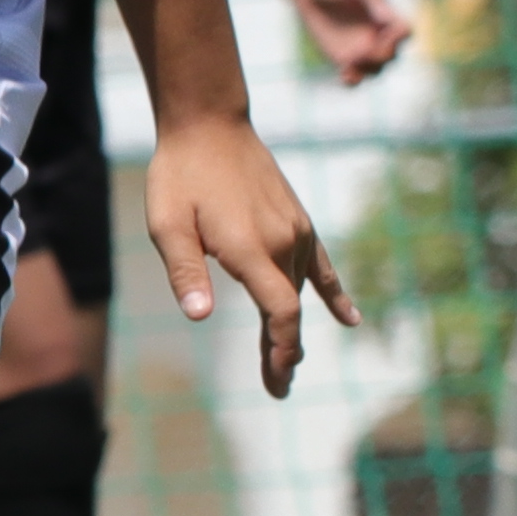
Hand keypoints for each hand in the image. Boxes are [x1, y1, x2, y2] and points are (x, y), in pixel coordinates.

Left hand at [146, 111, 355, 399]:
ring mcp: (296, 231)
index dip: (281, 347)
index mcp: (250, 248)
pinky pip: (323, 265)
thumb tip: (198, 316)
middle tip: (278, 390)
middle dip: (285, 351)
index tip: (278, 377)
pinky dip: (334, 294)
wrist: (209, 125)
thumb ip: (185, 272)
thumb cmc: (179, 176)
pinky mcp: (299, 221)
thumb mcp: (166, 225)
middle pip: (290, 309)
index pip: (279, 311)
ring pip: (301, 291)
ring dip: (294, 327)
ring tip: (284, 363)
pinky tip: (350, 320)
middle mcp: (283, 242)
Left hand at [293, 0, 414, 84]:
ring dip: (367, 70)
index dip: (399, 37)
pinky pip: (354, 74)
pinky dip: (353, 79)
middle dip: (380, 56)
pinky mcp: (342, 56)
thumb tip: (387, 19)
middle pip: (391, 55)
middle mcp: (377, 34)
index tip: (382, 32)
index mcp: (386, 16)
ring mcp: (361, 47)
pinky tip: (343, 75)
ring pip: (375, 69)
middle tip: (362, 50)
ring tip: (351, 65)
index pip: (405, 32)